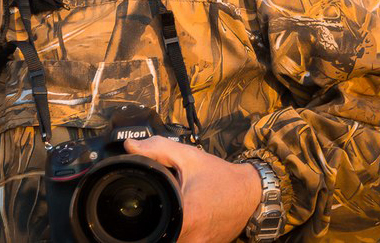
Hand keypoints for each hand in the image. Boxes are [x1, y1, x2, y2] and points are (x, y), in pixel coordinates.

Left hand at [124, 136, 261, 242]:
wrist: (250, 191)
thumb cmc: (219, 175)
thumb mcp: (187, 156)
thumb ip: (156, 149)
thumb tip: (130, 146)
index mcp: (187, 216)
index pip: (154, 229)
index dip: (143, 219)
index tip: (140, 208)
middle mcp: (195, 238)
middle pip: (162, 236)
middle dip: (155, 222)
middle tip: (157, 202)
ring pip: (174, 240)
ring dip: (167, 227)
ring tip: (168, 208)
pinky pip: (185, 241)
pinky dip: (180, 231)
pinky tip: (181, 215)